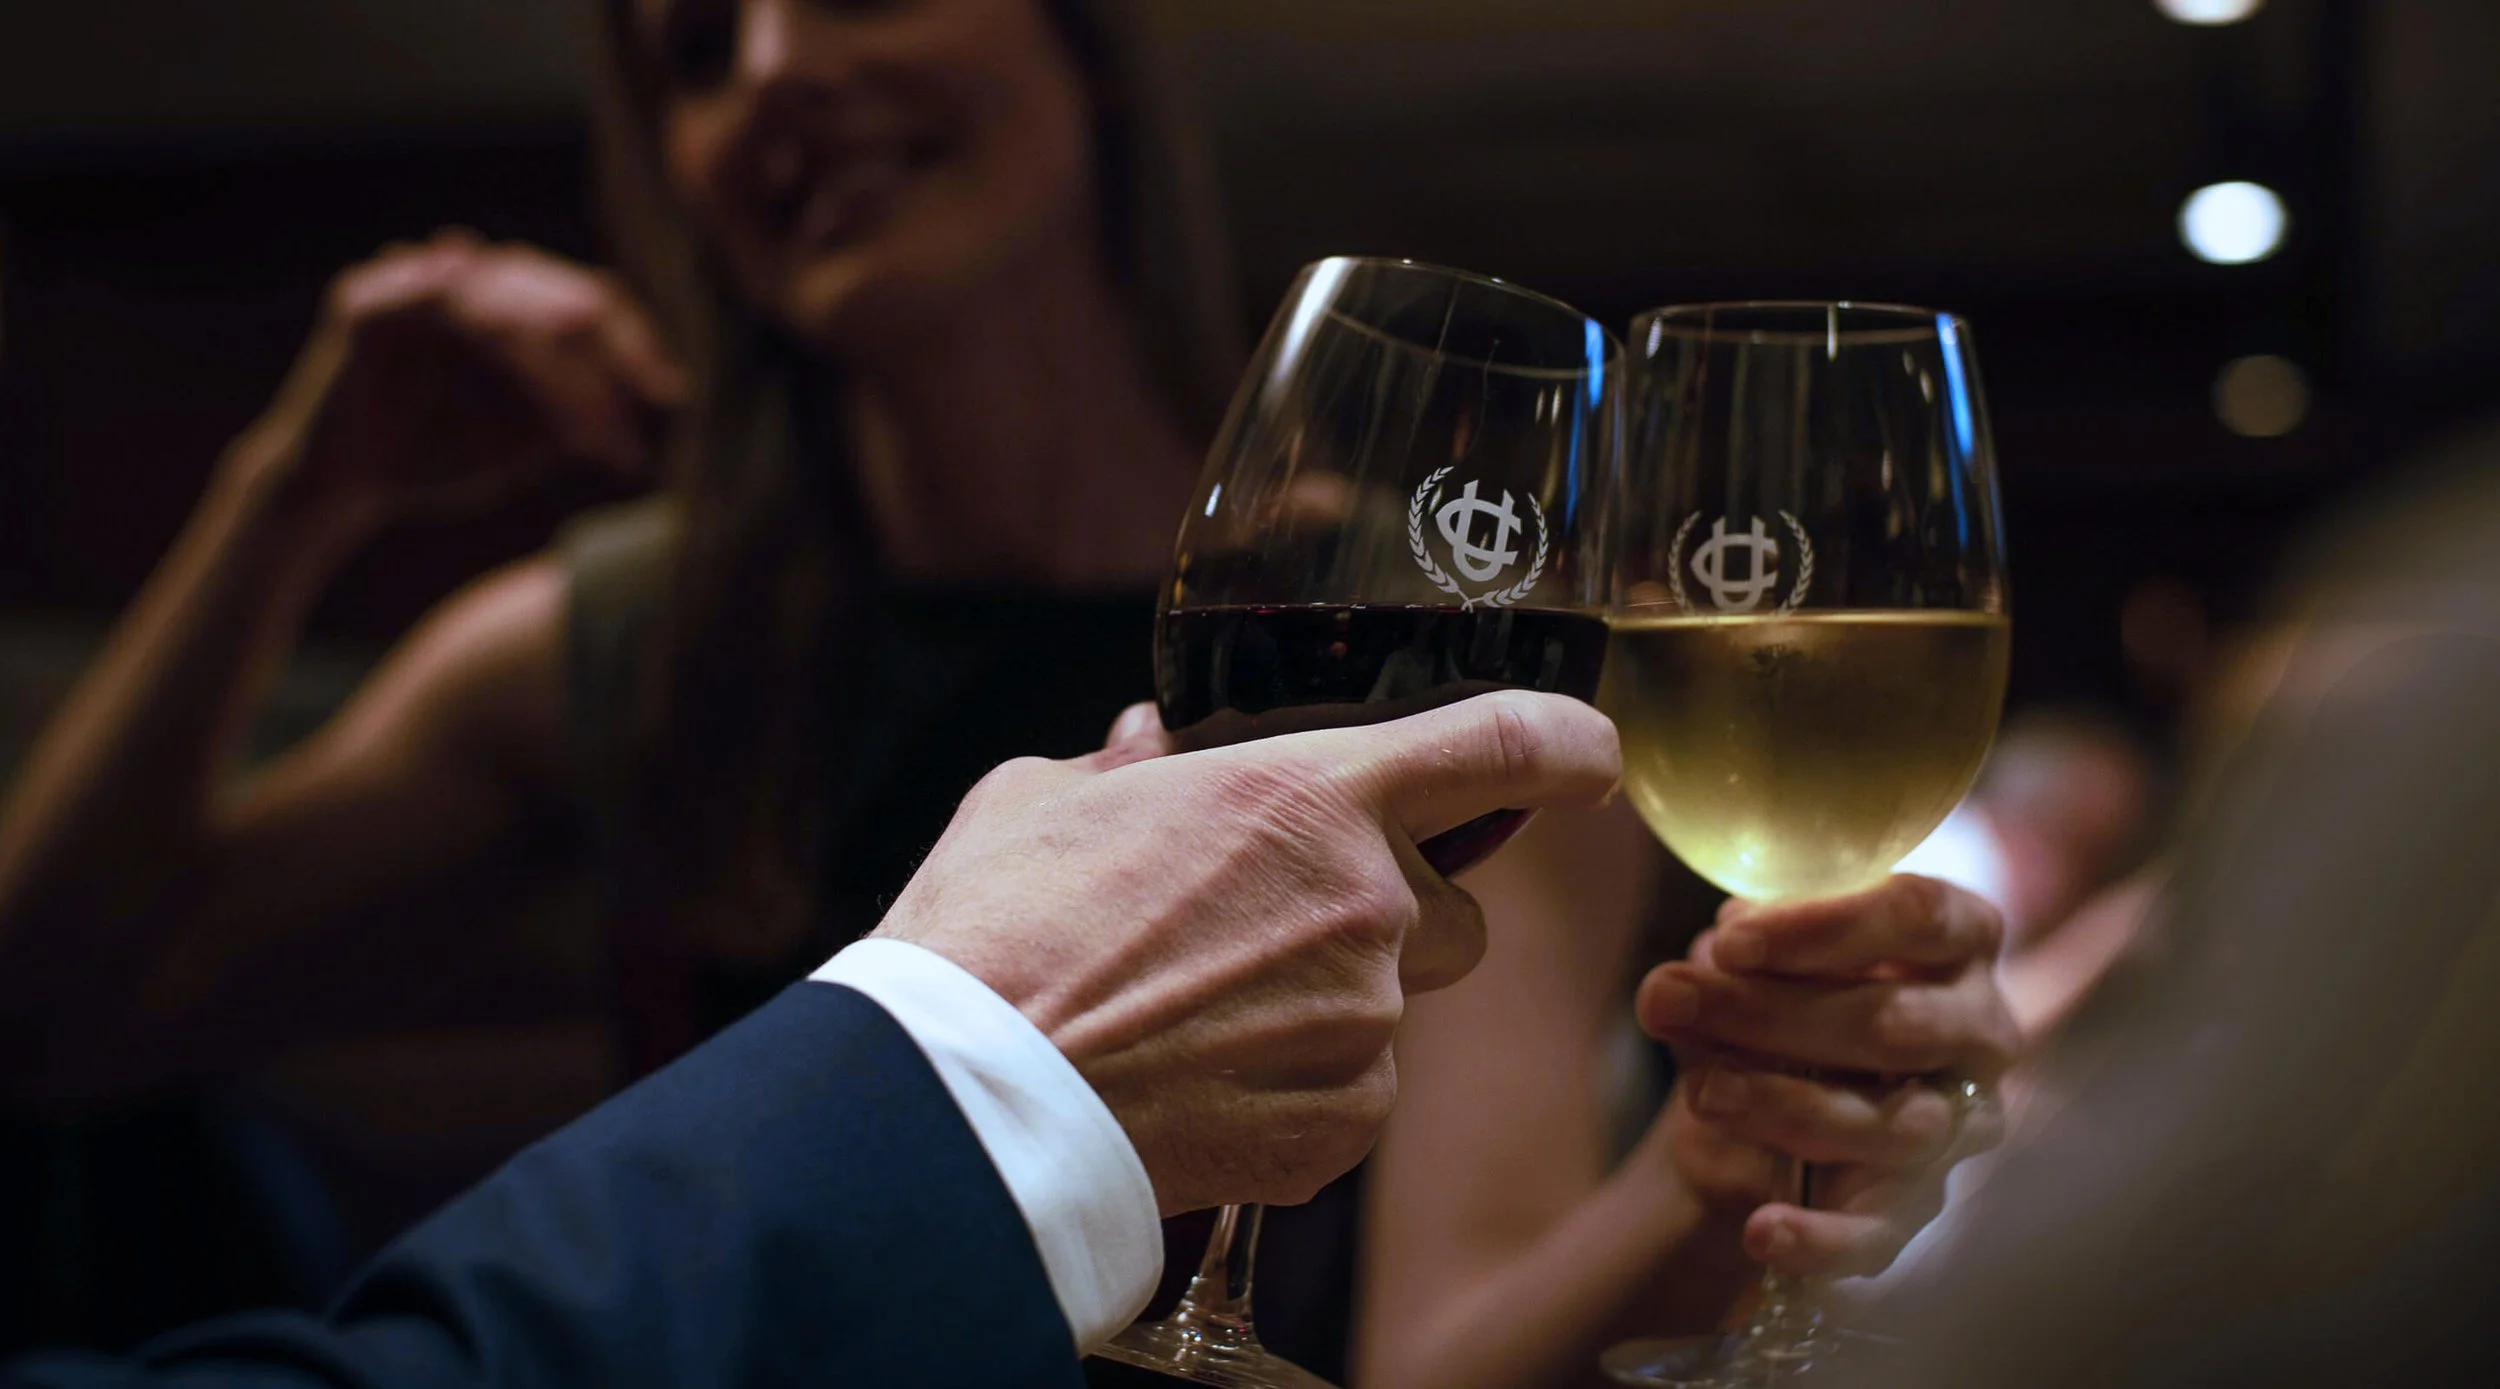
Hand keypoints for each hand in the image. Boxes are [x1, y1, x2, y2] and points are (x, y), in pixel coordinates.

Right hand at [232, 228, 684, 533]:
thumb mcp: (526, 440)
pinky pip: (448, 300)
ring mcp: (414, 282)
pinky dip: (497, 326)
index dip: (633, 345)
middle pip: (559, 294)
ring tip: (600, 404)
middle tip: (649, 394)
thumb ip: (581, 414)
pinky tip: (541, 343)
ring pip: (512, 298)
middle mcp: (465, 280)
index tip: (670, 393)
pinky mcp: (369, 301)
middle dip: (611, 350)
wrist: (342, 489)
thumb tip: (669, 397)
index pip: (587, 304)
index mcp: (505, 306)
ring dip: (562, 355)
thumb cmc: (437, 459)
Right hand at [876, 692, 1621, 1214]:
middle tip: (1276, 932)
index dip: (1567, 745)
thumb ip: (1121, 766)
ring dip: (1331, 1007)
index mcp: (1309, 795)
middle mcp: (1366, 908)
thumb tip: (1143, 748)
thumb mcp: (1042, 801)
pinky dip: (1297, 1091)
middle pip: (1455, 910)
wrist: (965, 1099)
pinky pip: (1352, 1096)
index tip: (1585, 758)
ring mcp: (1363, 1029)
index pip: (1507, 746)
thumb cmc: (992, 933)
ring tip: (1203, 1019)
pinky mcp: (1339, 1129)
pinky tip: (1201, 1083)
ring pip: (1395, 1012)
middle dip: (1392, 918)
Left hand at [1636, 875, 2017, 1277]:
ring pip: (1893, 1126)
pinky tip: (1763, 1229)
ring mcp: (1963, 1122)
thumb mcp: (1743, 962)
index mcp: (1955, 937)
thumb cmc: (1770, 994)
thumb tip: (1671, 990)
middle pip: (1895, 1023)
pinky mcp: (1923, 1204)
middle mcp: (1980, 1028)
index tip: (1731, 940)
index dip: (1824, 927)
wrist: (1752, 1102)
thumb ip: (1720, 964)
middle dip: (1774, 1015)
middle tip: (1674, 1003)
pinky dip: (1823, 1237)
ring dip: (1786, 1108)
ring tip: (1703, 1092)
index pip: (1916, 915)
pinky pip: (1885, 1231)